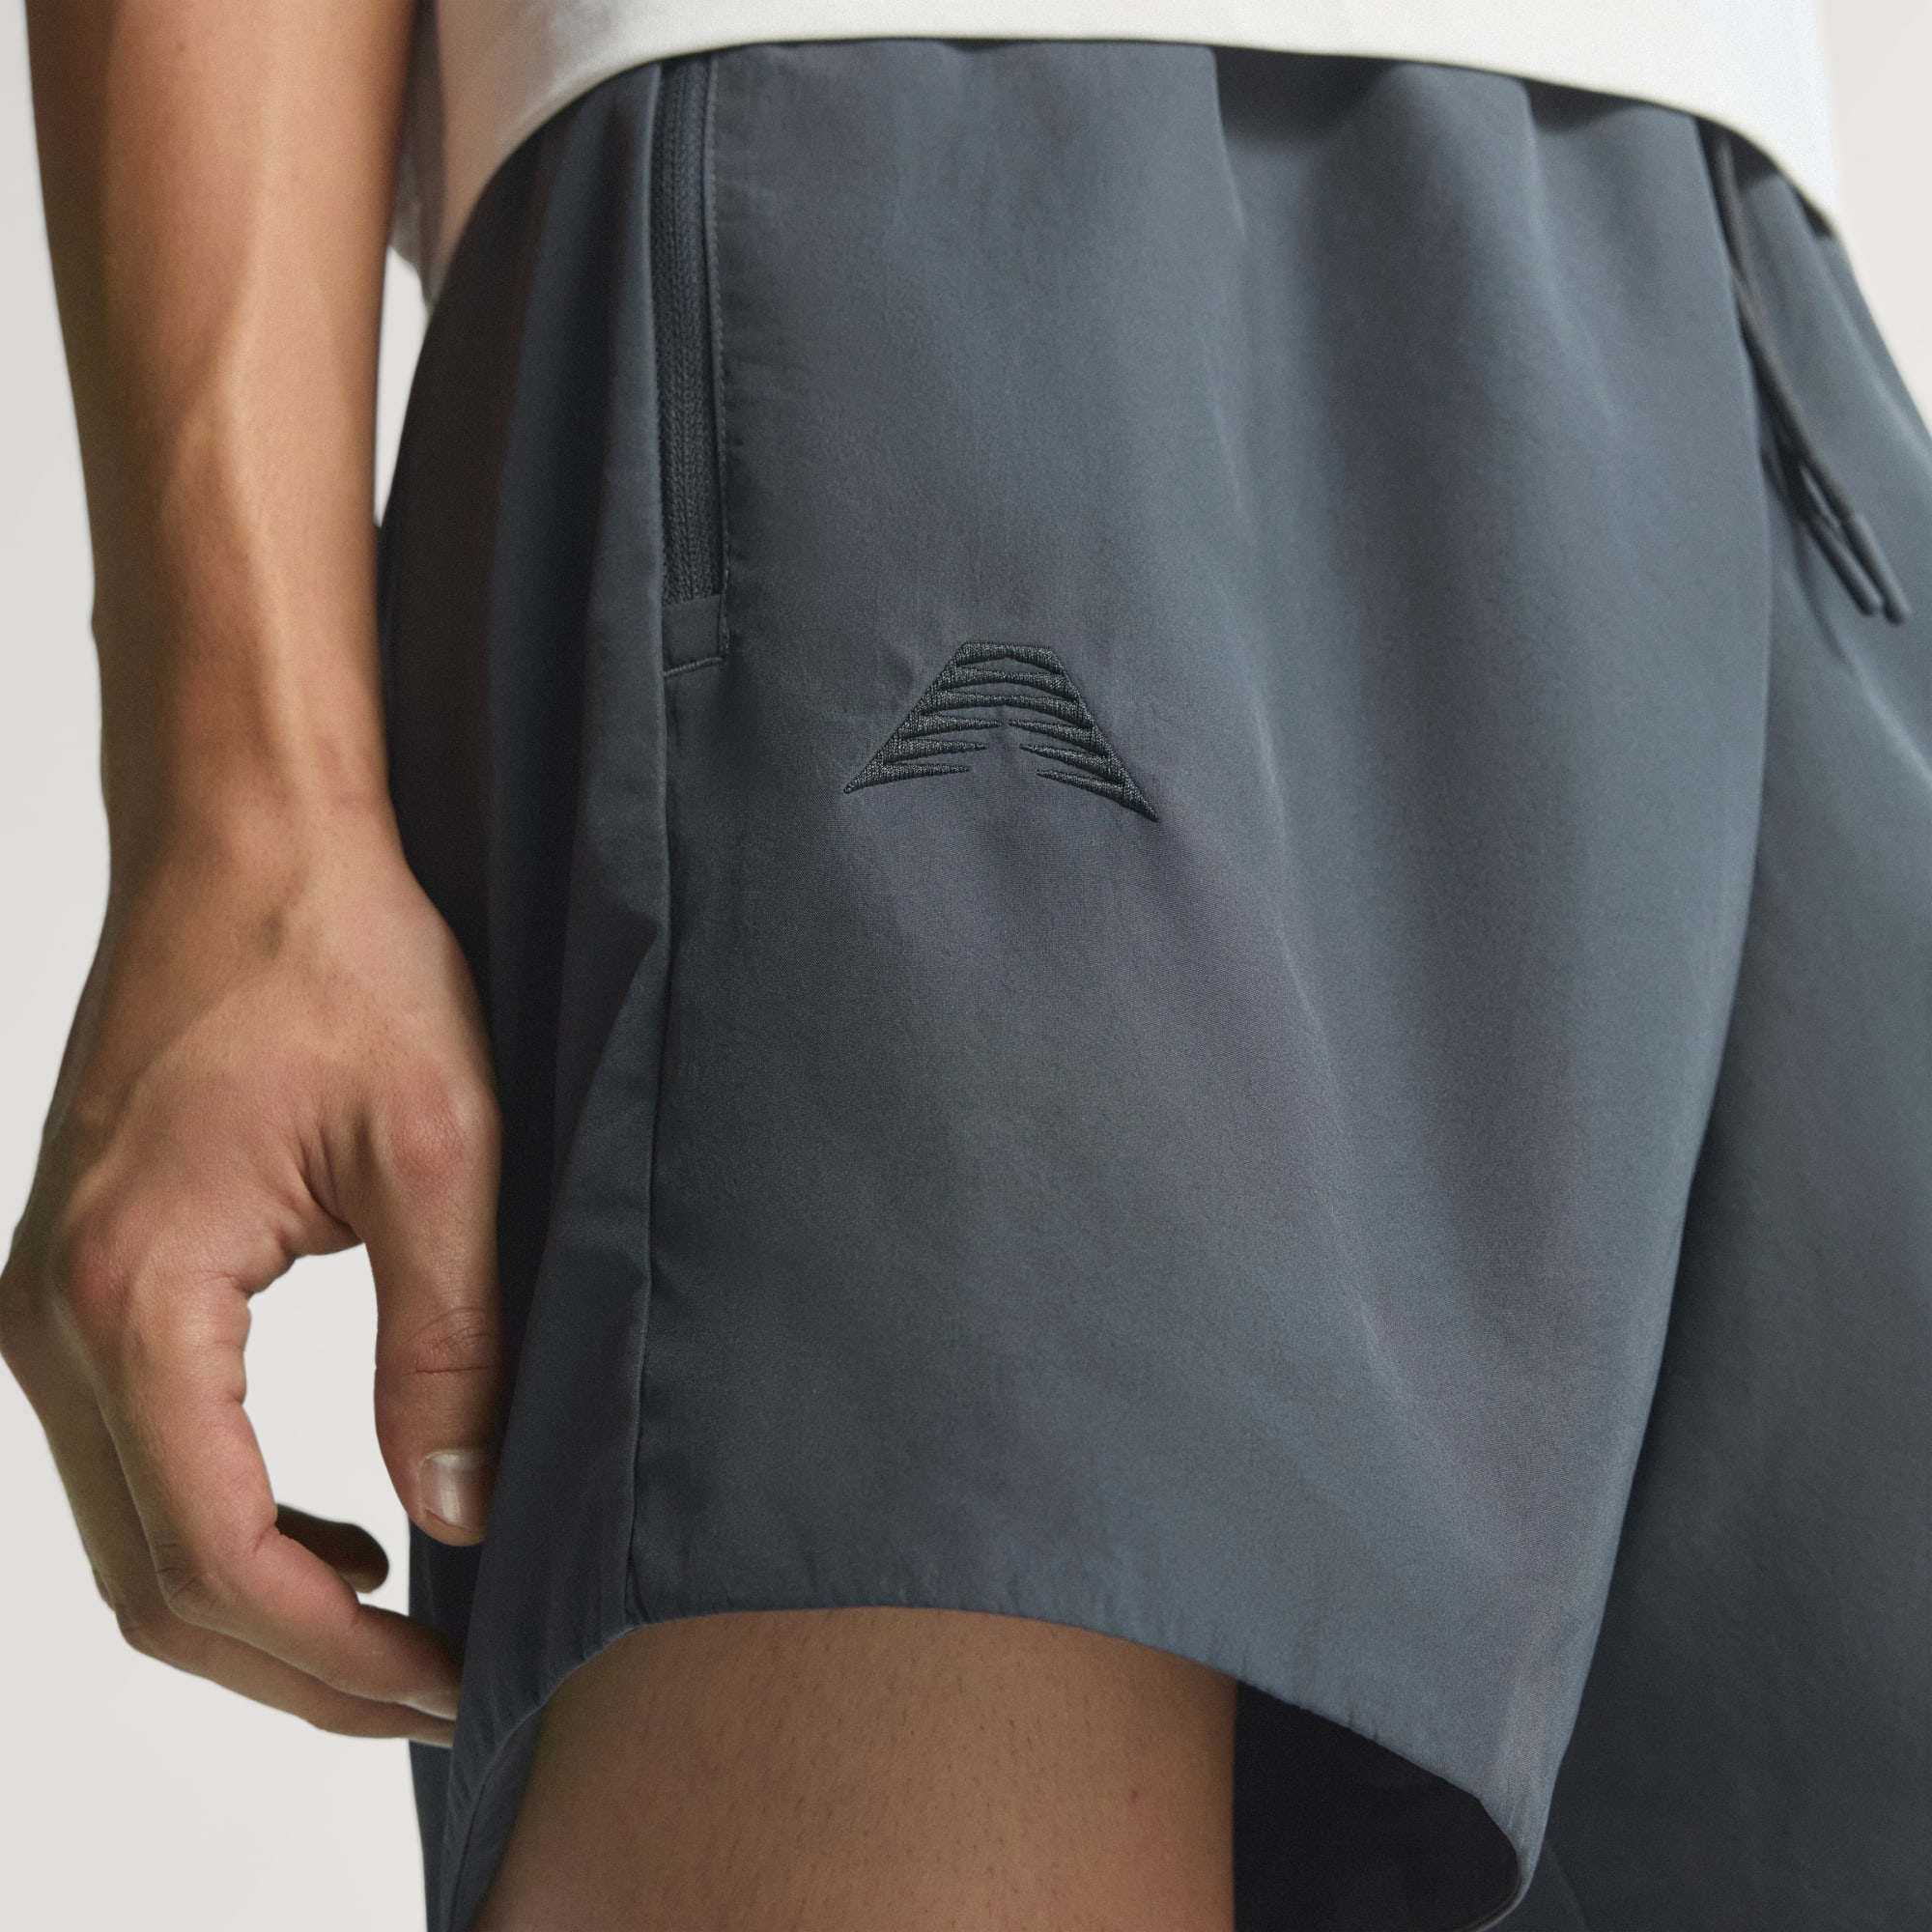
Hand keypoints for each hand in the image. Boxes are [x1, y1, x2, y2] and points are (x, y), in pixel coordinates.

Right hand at [0, 816, 500, 1744]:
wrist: (244, 844)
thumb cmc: (336, 958)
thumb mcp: (435, 1148)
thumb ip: (448, 1340)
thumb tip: (462, 1513)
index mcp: (132, 1293)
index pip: (216, 1553)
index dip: (336, 1654)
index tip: (451, 1681)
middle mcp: (53, 1318)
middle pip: (156, 1577)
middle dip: (298, 1664)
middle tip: (438, 1689)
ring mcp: (49, 1305)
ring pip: (135, 1532)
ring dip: (260, 1609)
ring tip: (399, 1634)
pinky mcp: (84, 1281)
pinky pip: (136, 1457)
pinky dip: (226, 1527)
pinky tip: (334, 1534)